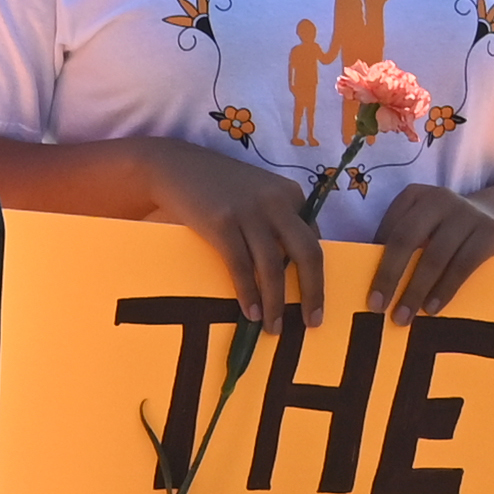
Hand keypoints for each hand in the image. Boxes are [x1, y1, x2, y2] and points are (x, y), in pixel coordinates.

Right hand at [120, 136, 326, 328]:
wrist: (176, 167)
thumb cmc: (220, 186)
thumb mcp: (260, 194)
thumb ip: (279, 221)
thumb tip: (292, 267)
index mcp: (292, 194)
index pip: (315, 240)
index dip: (317, 274)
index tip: (316, 300)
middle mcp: (276, 202)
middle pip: (307, 253)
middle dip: (313, 292)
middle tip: (312, 322)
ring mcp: (249, 212)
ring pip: (272, 267)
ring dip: (276, 302)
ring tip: (274, 327)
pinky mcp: (221, 223)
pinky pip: (241, 267)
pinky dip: (248, 293)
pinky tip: (250, 312)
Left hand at [362, 182, 493, 320]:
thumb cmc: (447, 232)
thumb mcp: (424, 227)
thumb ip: (402, 245)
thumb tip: (373, 285)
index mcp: (415, 196)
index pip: (389, 228)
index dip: (375, 259)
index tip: (366, 289)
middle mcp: (439, 199)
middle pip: (406, 238)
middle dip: (389, 275)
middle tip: (377, 307)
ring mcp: (466, 214)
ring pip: (435, 256)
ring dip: (416, 290)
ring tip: (403, 316)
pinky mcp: (489, 232)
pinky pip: (463, 266)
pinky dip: (445, 289)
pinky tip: (432, 308)